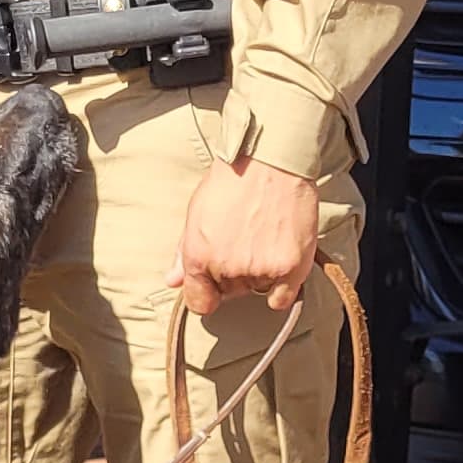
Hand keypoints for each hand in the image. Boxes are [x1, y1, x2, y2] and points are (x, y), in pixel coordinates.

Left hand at [175, 150, 321, 316]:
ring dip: (260, 274)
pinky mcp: (290, 267)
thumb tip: (173, 280)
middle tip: (245, 241)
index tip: (215, 283)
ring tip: (264, 238)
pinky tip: (281, 261)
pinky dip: (282, 286)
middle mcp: (227, 269)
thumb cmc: (232, 179)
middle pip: (229, 294)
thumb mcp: (197, 211)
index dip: (206, 293)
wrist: (270, 159)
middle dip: (234, 275)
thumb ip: (184, 252)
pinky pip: (281, 298)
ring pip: (256, 289)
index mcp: (199, 257)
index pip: (199, 302)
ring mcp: (260, 270)